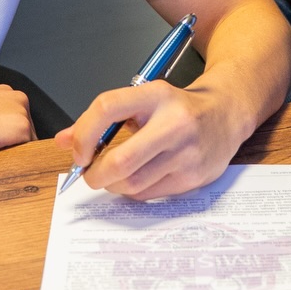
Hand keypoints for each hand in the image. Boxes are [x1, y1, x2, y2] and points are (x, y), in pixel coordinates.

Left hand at [56, 79, 246, 198]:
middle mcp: (173, 123)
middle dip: (97, 174)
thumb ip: (102, 120)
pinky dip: (135, 191)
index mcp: (155, 95)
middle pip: (121, 160)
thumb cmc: (176, 108)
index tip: (79, 151)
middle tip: (90, 173)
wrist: (226, 113)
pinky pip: (151, 194)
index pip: (107, 107)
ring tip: (114, 176)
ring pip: (134, 183)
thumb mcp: (142, 102)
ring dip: (114, 185)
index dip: (84, 133)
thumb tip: (63, 141)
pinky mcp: (194, 176)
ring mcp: (186, 152)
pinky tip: (137, 179)